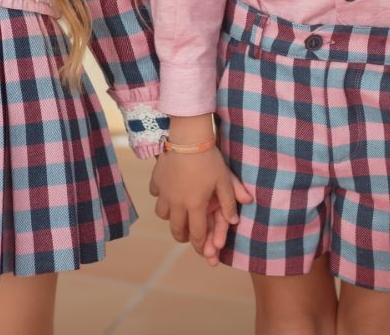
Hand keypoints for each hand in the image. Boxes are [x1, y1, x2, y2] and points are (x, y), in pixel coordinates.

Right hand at [150, 148, 251, 262]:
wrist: (188, 137)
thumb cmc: (209, 159)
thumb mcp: (224, 181)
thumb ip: (230, 203)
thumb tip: (234, 221)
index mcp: (195, 205)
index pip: (197, 234)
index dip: (200, 246)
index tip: (203, 250)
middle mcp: (177, 203)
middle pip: (176, 229)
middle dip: (183, 236)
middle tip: (188, 235)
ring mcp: (164, 192)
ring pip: (162, 214)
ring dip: (171, 217)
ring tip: (177, 212)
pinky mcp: (156, 179)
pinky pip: (155, 194)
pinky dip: (161, 196)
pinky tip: (168, 191)